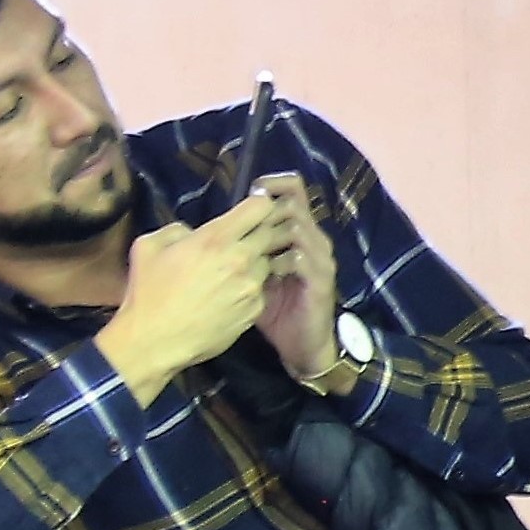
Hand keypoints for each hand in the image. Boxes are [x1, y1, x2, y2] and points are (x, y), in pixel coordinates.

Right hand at [90, 187, 306, 391]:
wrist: (156, 339)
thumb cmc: (149, 290)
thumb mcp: (149, 245)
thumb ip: (178, 230)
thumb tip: (194, 232)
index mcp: (216, 238)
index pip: (260, 207)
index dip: (260, 202)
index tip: (252, 206)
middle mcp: (241, 259)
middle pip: (271, 233)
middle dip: (262, 231)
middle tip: (245, 237)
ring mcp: (252, 286)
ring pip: (268, 262)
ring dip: (256, 261)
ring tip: (232, 270)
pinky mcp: (256, 309)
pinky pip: (261, 289)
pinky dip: (251, 287)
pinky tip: (230, 294)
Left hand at [243, 175, 348, 391]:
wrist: (303, 344)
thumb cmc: (276, 307)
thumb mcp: (254, 272)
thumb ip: (242, 248)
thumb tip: (208, 228)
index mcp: (299, 234)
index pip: (293, 193)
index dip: (273, 185)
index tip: (250, 189)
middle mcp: (314, 241)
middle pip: (296, 205)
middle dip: (269, 208)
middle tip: (247, 219)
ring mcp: (320, 261)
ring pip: (299, 228)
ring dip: (273, 233)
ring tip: (253, 245)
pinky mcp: (321, 282)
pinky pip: (302, 260)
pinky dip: (281, 261)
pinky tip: (267, 271)